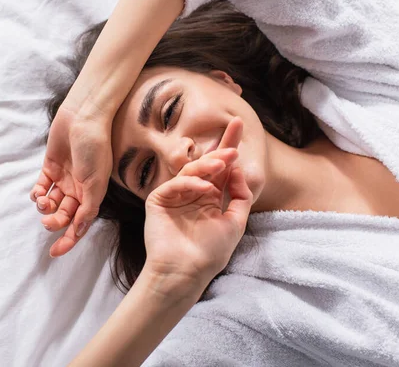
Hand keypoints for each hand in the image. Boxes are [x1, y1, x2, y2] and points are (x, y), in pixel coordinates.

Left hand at [30, 106, 112, 256]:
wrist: (83, 118)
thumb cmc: (94, 148)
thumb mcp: (96, 183)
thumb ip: (88, 208)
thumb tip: (79, 230)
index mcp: (92, 195)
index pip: (80, 223)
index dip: (69, 240)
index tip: (55, 252)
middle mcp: (79, 189)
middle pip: (64, 215)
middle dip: (55, 222)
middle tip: (47, 222)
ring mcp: (64, 178)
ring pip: (51, 202)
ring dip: (45, 207)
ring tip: (44, 201)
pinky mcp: (50, 167)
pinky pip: (42, 186)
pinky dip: (37, 193)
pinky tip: (38, 193)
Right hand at [143, 117, 253, 286]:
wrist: (186, 273)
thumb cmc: (210, 253)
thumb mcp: (235, 222)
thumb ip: (240, 195)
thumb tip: (238, 168)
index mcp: (208, 198)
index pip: (220, 169)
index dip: (228, 147)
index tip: (238, 125)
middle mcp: (192, 193)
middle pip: (206, 163)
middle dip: (221, 148)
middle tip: (235, 136)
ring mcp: (174, 196)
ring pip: (191, 170)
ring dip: (209, 163)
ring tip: (225, 162)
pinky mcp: (158, 200)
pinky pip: (175, 184)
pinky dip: (192, 183)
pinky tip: (207, 189)